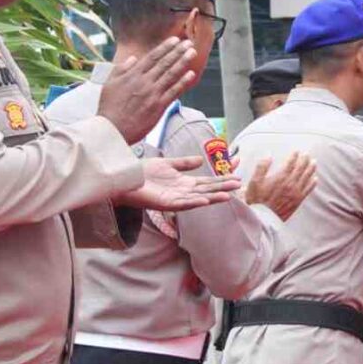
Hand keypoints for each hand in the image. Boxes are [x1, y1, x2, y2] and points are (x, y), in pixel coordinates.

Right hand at [98, 38, 197, 142]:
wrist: (112, 129)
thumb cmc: (109, 108)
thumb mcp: (110, 84)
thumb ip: (121, 69)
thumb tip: (133, 59)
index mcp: (132, 75)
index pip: (152, 57)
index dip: (165, 47)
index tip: (175, 40)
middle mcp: (144, 82)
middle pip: (164, 63)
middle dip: (178, 51)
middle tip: (188, 43)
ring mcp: (153, 94)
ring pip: (171, 74)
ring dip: (183, 62)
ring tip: (192, 53)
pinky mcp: (159, 106)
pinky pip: (173, 91)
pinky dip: (183, 82)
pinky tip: (191, 74)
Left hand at [116, 157, 240, 210]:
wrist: (124, 178)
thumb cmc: (142, 173)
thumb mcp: (168, 164)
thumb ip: (184, 163)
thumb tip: (201, 160)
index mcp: (185, 182)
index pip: (208, 181)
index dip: (222, 179)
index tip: (236, 176)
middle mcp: (183, 191)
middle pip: (207, 189)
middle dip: (223, 188)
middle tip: (238, 185)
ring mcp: (175, 198)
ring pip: (198, 198)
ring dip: (213, 197)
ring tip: (227, 196)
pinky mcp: (165, 204)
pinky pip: (182, 204)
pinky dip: (194, 202)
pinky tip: (204, 200)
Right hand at [244, 152, 317, 220]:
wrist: (263, 218)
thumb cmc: (256, 200)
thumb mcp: (254, 181)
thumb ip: (262, 166)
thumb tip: (268, 154)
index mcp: (280, 178)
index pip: (290, 164)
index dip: (294, 156)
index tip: (297, 151)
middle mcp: (290, 184)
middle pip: (300, 169)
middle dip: (304, 160)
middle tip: (308, 155)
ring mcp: (295, 193)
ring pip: (306, 178)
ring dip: (311, 169)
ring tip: (314, 163)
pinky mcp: (297, 201)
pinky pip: (308, 190)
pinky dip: (312, 184)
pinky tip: (315, 179)